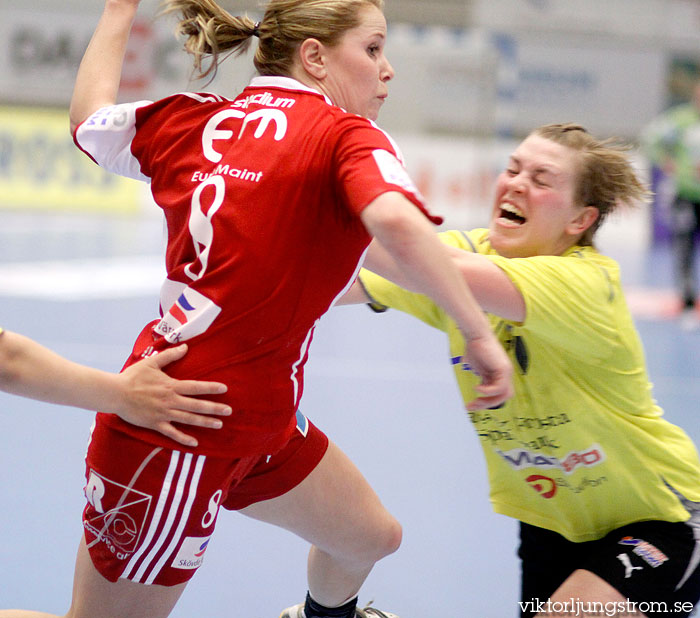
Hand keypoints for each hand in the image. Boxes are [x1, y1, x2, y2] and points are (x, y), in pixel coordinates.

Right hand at [114, 344, 231, 446]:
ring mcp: (163, 413)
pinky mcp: (155, 424)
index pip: (195, 387)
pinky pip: (172, 433)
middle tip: (229, 410)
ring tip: (219, 424)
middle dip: (214, 408)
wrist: (115, 393)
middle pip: (196, 405)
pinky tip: (195, 443)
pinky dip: (183, 438)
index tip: (225, 389)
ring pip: (188, 419)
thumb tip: (186, 346)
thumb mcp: (152, 362)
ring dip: (204, 422)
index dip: (211, 388)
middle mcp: (170, 401)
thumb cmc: (133, 376)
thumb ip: (170, 356)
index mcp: (171, 386)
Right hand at [462, 333, 513, 410]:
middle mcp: (506, 374)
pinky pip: (499, 388)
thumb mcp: (478, 368)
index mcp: (500, 375)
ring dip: (488, 401)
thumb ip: (482, 379)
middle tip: (472, 406)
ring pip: (504, 394)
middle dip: (488, 404)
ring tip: (474, 401)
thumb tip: (479, 389)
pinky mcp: (504, 369)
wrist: (476, 335)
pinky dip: (488, 391)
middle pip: (504, 397)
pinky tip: (477, 388)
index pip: (498, 394)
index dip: (486, 401)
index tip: (471, 404)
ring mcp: (506, 371)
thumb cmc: (475, 347)